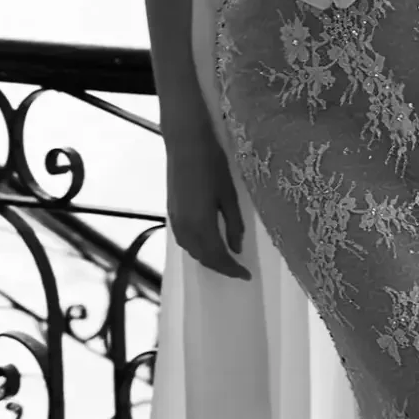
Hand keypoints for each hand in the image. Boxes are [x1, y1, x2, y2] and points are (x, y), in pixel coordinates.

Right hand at [165, 119, 250, 280]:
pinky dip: (197, 248)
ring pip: (191, 250)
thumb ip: (233, 224)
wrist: (185, 143)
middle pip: (203, 257)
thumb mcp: (229, 195)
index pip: (218, 257)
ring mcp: (175, 220)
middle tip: (238, 270)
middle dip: (221, 267)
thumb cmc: (212, 164)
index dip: (232, 269)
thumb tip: (237, 248)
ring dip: (208, 259)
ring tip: (225, 259)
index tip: (247, 275)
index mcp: (201, 225)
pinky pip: (184, 240)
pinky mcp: (171, 213)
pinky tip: (207, 244)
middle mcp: (184, 228)